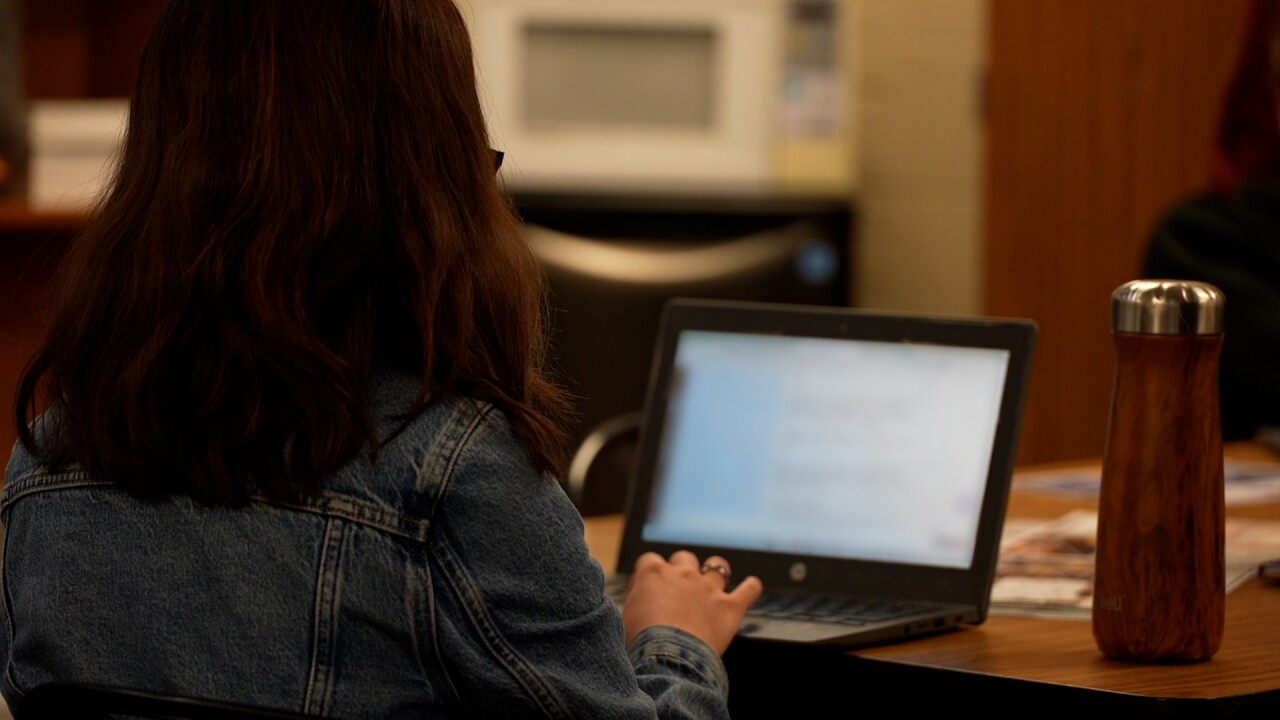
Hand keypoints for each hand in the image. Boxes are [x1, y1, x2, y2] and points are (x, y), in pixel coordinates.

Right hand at [621, 550, 762, 654]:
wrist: (668, 658)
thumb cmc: (641, 643)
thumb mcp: (625, 618)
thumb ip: (635, 602)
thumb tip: (637, 602)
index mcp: (653, 574)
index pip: (650, 561)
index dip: (650, 574)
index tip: (649, 589)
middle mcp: (682, 574)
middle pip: (684, 558)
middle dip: (682, 569)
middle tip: (680, 588)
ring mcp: (708, 588)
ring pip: (718, 565)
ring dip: (716, 572)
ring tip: (715, 582)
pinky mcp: (730, 607)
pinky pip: (749, 589)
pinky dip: (751, 588)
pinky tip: (752, 587)